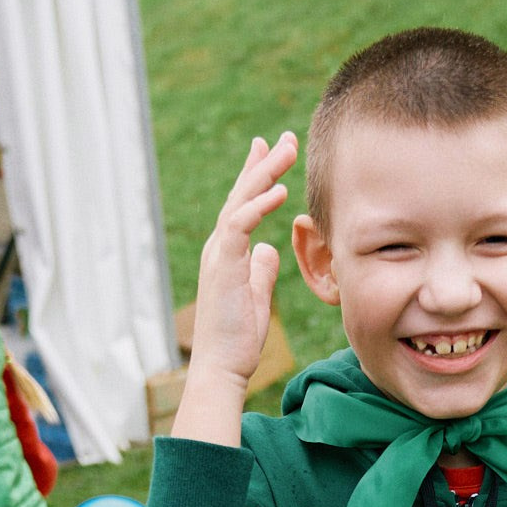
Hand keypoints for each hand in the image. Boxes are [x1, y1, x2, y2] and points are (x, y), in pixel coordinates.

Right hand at [173, 134, 297, 447]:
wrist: (221, 368)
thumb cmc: (238, 340)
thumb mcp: (257, 298)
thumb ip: (261, 271)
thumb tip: (269, 251)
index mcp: (228, 252)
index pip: (244, 205)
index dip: (258, 176)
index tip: (274, 150)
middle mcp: (220, 247)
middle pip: (242, 194)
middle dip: (263, 162)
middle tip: (285, 137)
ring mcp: (219, 255)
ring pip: (240, 201)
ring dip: (264, 173)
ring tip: (287, 150)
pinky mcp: (222, 265)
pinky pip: (239, 225)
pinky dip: (259, 205)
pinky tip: (280, 190)